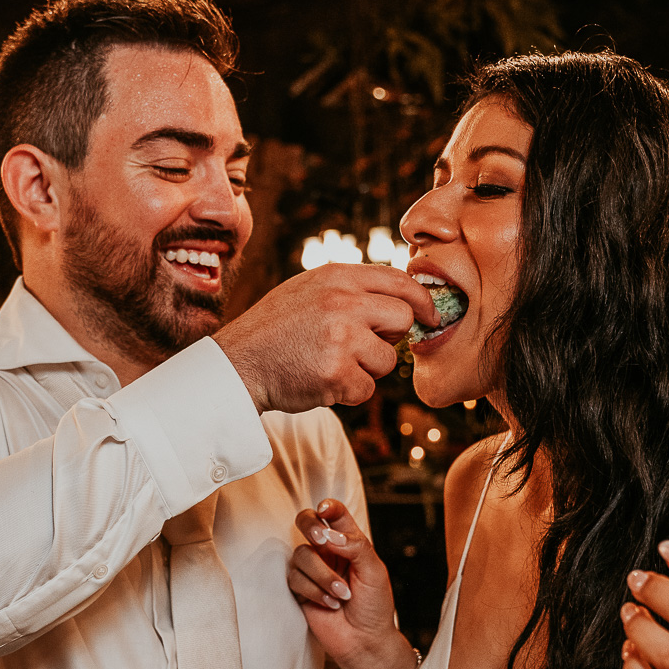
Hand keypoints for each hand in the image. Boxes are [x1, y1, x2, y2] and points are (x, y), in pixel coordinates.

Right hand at [215, 266, 436, 411]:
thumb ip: (350, 290)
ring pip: (388, 359)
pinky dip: (348, 391)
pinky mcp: (336, 373)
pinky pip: (367, 389)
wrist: (237, 364)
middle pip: (403, 318)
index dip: (422, 301)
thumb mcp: (309, 291)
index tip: (431, 315)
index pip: (400, 281)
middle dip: (390, 337)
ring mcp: (340, 337)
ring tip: (329, 362)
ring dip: (366, 368)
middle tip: (360, 346)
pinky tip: (320, 380)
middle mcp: (342, 302)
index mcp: (337, 276)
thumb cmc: (275, 330)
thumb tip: (402, 300)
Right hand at [288, 499, 414, 668]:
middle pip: (306, 522)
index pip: (335, 514)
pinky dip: (315, 591)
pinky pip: (295, 579)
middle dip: (310, 526)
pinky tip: (331, 604)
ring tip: (342, 594)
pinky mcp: (301, 589)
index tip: (325, 510)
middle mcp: (328, 552)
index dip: (328, 506)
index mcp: (349, 542)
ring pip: (301, 555)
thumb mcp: (374, 570)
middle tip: (320, 539)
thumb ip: (355, 546)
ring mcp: (313, 570)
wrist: (365, 640)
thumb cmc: (374, 606)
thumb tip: (330, 535)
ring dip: (323, 575)